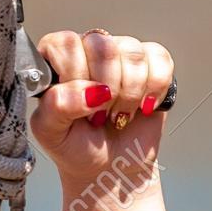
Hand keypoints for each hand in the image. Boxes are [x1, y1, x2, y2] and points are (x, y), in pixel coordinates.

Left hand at [30, 29, 174, 194]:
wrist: (110, 167)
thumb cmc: (75, 145)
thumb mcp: (50, 132)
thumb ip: (58, 105)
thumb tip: (91, 90)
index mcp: (56, 57)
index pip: (66, 44)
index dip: (76, 76)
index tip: (80, 107)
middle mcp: (88, 48)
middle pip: (103, 46)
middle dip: (106, 89)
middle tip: (100, 114)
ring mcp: (121, 52)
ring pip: (134, 54)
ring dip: (130, 94)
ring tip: (119, 113)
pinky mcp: (152, 63)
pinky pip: (161, 60)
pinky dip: (154, 90)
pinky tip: (142, 106)